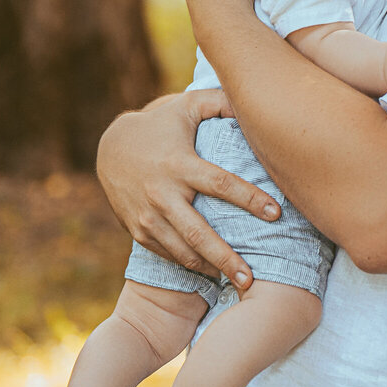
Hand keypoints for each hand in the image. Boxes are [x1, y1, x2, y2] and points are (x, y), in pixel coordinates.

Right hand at [96, 89, 280, 288]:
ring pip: (181, 250)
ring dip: (209, 269)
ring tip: (238, 284)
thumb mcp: (188, 106)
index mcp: (180, 164)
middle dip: (226, 258)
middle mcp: (162, 194)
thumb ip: (221, 102)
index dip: (250, 198)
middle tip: (251, 280)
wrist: (109, 149)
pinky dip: (189, 265)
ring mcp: (148, 216)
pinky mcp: (138, 230)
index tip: (277, 213)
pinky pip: (167, 253)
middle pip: (198, 232)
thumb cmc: (161, 125)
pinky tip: (211, 275)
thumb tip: (254, 103)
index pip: (221, 184)